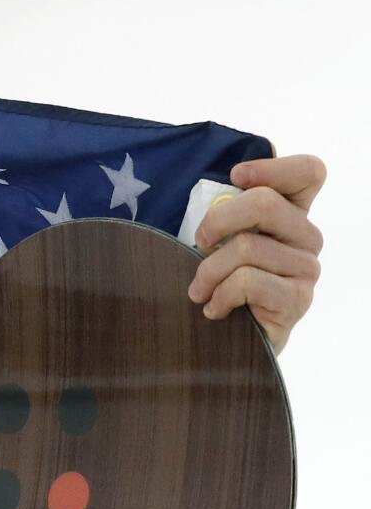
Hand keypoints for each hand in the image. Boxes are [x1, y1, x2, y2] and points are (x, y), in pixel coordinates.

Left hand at [188, 154, 325, 352]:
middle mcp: (306, 237)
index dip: (273, 167)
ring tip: (199, 290)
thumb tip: (226, 180)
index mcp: (292, 213)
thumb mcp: (218, 239)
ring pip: (247, 247)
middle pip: (266, 202)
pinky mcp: (297, 299)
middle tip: (198, 244)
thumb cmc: (218, 280)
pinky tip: (214, 309)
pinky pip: (248, 281)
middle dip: (217, 220)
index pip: (309, 172)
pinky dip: (220, 295)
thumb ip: (226, 209)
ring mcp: (307, 268)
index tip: (235, 177)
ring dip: (208, 270)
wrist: (226, 340)